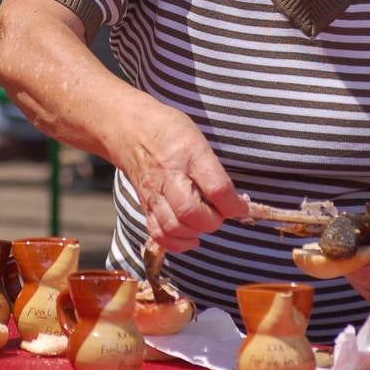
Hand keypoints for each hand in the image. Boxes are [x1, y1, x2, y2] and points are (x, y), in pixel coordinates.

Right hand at [109, 104, 248, 252]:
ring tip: (204, 221)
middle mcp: (169, 175)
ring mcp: (154, 192)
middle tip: (220, 212)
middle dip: (214, 220)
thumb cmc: (169, 130)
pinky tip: (190, 235)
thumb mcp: (198, 138)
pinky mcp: (144, 205)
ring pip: (175, 227)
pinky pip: (159, 233)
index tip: (241, 206)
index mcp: (189, 154)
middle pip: (192, 213)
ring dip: (196, 231)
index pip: (217, 188)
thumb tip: (234, 200)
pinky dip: (177, 242)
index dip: (235, 205)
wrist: (129, 128)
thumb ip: (214, 168)